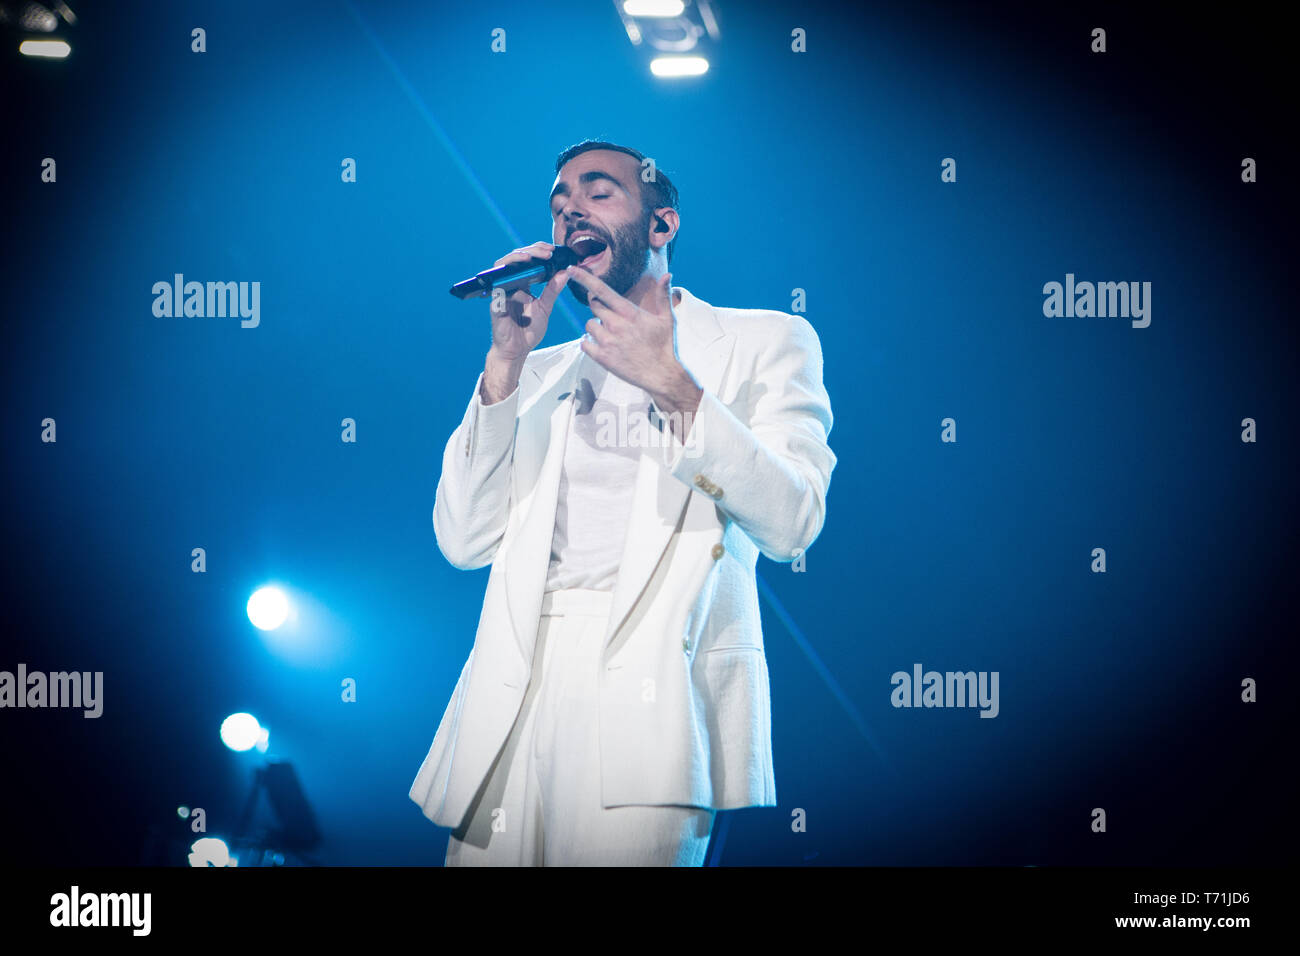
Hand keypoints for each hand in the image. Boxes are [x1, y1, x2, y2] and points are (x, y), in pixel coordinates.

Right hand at [486, 241, 570, 363]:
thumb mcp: (545, 307)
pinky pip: (502, 294)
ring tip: (531, 258)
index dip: (538, 249)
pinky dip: (516, 294)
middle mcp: (509, 285)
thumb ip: (553, 290)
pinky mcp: (495, 306)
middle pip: (514, 258)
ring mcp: (500, 294)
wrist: (516, 350)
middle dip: (531, 250)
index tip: (553, 249)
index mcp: (521, 283)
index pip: (526, 259)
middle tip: (547, 251)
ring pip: (502, 268)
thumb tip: (565, 272)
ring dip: (516, 260)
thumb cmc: (528, 330)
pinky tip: (528, 298)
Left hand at [564, 267, 702, 423]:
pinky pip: (584, 343)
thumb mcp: (667, 319)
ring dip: (596, 328)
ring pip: (589, 325)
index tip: (571, 269)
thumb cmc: (664, 346)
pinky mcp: (602, 357)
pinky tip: (602, 346)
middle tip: (613, 319)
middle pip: (594, 306)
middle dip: (600, 308)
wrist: (661, 375)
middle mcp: (616, 324)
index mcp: (629, 312)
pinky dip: (589, 343)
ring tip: (612, 336)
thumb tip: (667, 275)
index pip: (602, 290)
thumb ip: (663, 296)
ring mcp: (607, 341)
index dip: (584, 278)